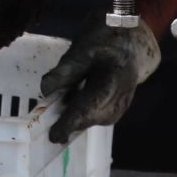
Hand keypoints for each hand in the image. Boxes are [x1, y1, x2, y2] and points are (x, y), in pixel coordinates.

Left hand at [40, 19, 161, 143]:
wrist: (130, 42)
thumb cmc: (105, 40)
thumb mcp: (82, 47)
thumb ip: (65, 69)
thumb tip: (46, 91)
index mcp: (114, 77)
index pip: (90, 106)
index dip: (70, 122)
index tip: (54, 136)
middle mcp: (123, 96)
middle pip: (92, 116)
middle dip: (71, 123)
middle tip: (51, 127)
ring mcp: (123, 105)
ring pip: (95, 119)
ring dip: (76, 119)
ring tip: (61, 115)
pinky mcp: (119, 108)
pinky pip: (98, 116)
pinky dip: (83, 115)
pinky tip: (73, 107)